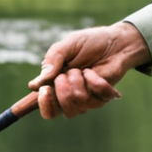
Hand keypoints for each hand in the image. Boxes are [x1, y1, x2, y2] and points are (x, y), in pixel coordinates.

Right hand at [29, 22, 149, 119]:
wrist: (116, 41)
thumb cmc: (89, 42)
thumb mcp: (67, 45)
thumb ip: (52, 61)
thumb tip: (36, 85)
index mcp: (55, 85)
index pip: (45, 108)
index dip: (43, 103)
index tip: (45, 90)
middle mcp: (69, 95)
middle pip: (58, 110)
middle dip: (62, 89)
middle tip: (68, 72)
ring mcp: (87, 98)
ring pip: (78, 104)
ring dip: (78, 81)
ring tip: (83, 69)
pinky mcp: (103, 97)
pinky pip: (96, 95)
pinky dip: (94, 80)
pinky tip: (93, 72)